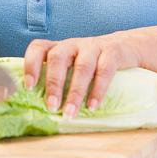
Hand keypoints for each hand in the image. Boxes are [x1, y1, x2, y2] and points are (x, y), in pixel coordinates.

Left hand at [23, 33, 139, 117]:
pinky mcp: (113, 52)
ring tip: (70, 113)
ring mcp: (93, 46)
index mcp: (60, 48)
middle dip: (53, 83)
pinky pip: (104, 70)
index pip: (39, 48)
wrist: (128, 46)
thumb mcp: (74, 65)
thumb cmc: (94, 63)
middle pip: (58, 57)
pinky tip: (93, 106)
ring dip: (75, 92)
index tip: (29, 86)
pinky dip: (98, 89)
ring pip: (82, 66)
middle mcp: (73, 44)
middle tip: (51, 106)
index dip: (31, 64)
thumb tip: (42, 109)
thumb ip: (61, 80)